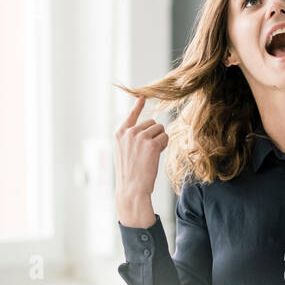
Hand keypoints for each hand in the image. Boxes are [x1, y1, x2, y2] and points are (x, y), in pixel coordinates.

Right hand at [114, 94, 165, 227]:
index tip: (142, 95)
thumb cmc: (130, 174)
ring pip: (159, 129)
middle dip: (154, 134)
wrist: (131, 189)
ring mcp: (139, 137)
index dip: (138, 105)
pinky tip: (156, 156)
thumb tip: (149, 128)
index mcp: (119, 134)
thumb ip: (131, 139)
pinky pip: (165, 137)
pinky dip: (164, 145)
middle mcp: (129, 132)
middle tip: (148, 151)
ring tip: (151, 154)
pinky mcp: (151, 144)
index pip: (131, 115)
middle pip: (151, 122)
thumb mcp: (124, 153)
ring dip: (160, 139)